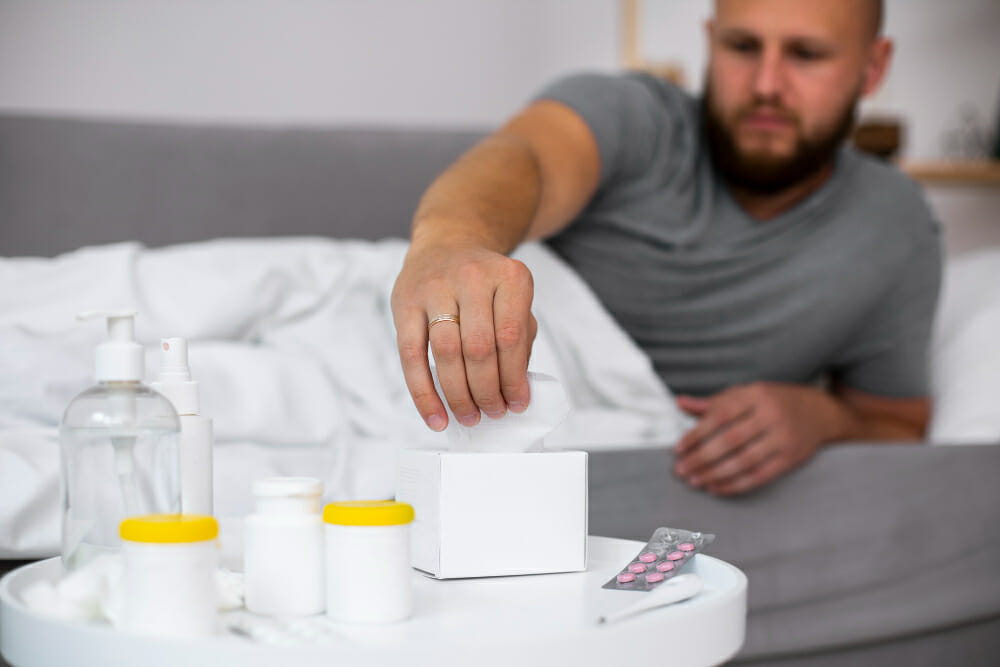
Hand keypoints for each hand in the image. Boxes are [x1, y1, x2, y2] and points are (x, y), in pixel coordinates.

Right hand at [391, 238, 536, 430]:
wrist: (448, 244)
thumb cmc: (486, 285)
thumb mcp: (513, 299)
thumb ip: (519, 339)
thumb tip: (513, 392)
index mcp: (509, 276)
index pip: (511, 336)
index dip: (515, 377)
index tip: (518, 403)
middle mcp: (472, 277)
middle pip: (479, 348)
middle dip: (487, 391)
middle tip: (493, 413)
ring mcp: (435, 287)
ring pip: (446, 353)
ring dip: (458, 395)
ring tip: (469, 417)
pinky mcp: (404, 301)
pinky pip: (411, 355)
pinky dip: (423, 393)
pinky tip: (436, 417)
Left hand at [673, 382, 848, 495]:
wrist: (819, 412)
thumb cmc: (773, 402)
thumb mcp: (745, 394)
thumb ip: (713, 402)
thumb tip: (680, 402)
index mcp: (755, 395)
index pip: (720, 415)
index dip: (697, 433)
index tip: (678, 449)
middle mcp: (770, 415)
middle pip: (730, 440)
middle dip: (702, 458)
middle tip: (682, 470)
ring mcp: (783, 437)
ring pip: (744, 461)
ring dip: (715, 474)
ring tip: (695, 481)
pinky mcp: (791, 458)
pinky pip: (760, 475)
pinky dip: (736, 484)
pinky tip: (717, 487)